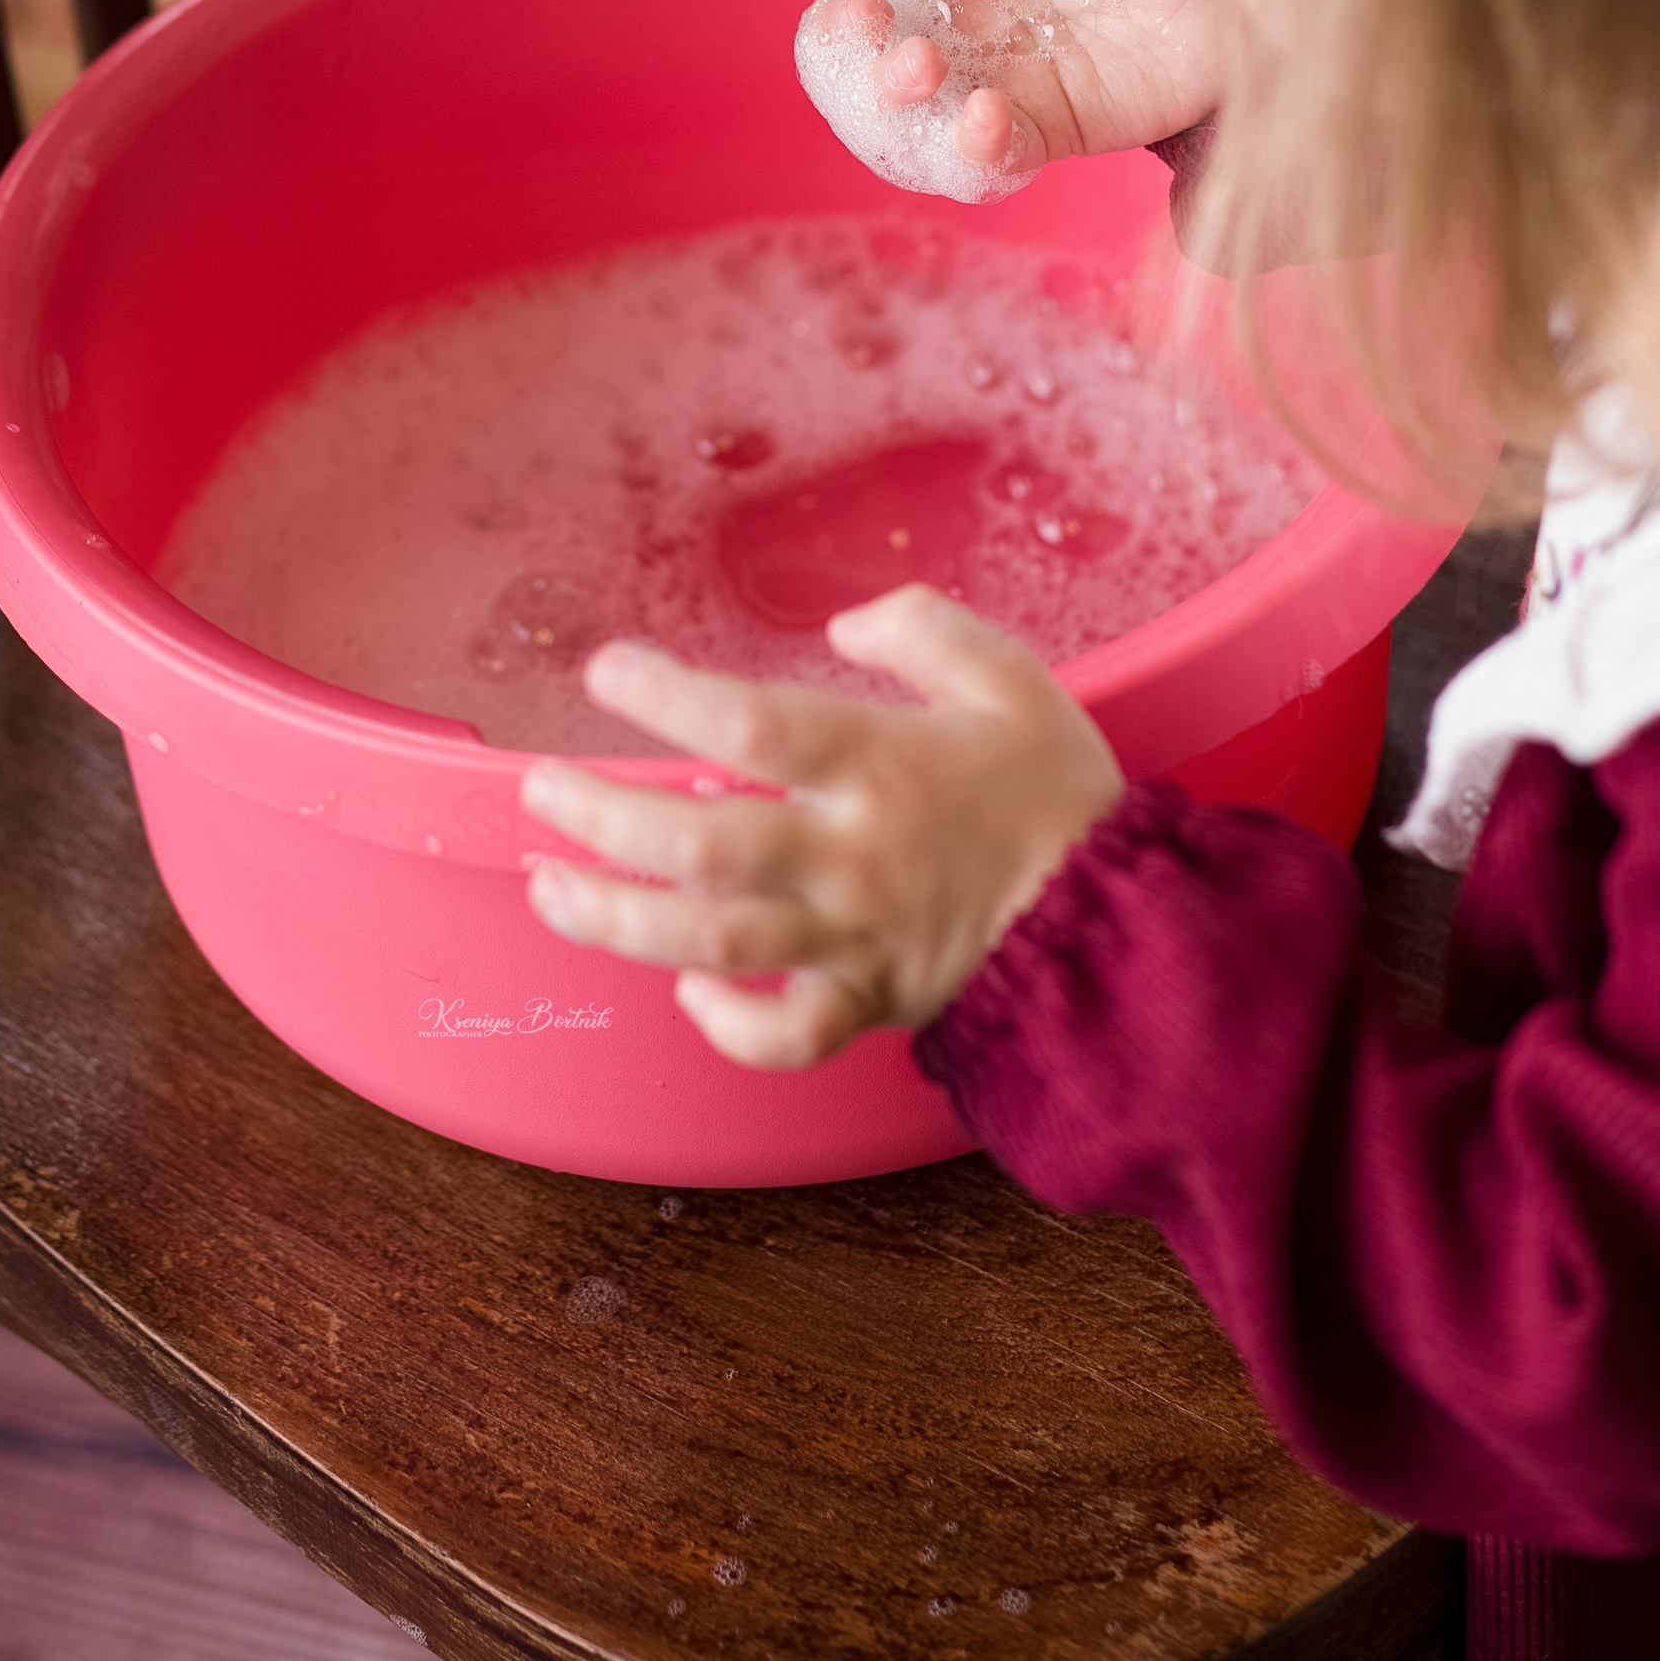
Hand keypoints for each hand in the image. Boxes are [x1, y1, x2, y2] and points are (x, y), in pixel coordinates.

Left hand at [518, 584, 1125, 1066]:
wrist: (1119, 919)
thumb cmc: (1058, 792)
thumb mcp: (1009, 676)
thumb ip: (924, 630)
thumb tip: (846, 624)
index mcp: (878, 766)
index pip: (747, 727)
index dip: (665, 697)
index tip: (607, 671)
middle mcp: (848, 857)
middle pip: (697, 847)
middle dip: (600, 820)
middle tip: (540, 791)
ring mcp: (850, 938)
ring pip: (709, 944)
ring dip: (614, 920)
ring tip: (550, 888)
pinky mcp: (866, 1003)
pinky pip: (782, 1036)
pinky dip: (725, 1026)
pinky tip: (686, 993)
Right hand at [791, 0, 1221, 190]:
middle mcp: (970, 10)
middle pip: (873, 37)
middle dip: (847, 36)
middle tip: (862, 20)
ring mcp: (1007, 72)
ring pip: (917, 105)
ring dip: (898, 96)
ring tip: (923, 68)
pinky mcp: (1056, 126)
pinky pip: (994, 155)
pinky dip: (973, 148)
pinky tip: (984, 119)